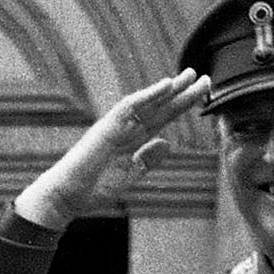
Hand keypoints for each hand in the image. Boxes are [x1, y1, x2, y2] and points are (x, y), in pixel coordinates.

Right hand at [11, 70, 213, 229]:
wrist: (69, 197)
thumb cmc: (94, 189)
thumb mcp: (131, 174)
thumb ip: (147, 159)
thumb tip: (167, 143)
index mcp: (133, 139)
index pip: (162, 118)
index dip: (182, 106)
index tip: (201, 95)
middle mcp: (127, 128)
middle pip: (160, 107)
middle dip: (182, 93)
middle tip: (205, 78)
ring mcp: (117, 126)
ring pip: (148, 102)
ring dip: (169, 89)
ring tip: (190, 76)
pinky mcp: (107, 127)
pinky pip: (130, 107)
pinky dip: (148, 95)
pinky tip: (166, 86)